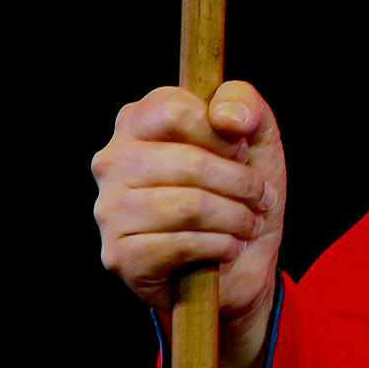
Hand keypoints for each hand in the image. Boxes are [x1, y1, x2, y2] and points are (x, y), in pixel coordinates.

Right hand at [93, 80, 286, 367]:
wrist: (239, 262)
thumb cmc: (239, 191)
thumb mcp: (255, 138)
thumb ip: (244, 104)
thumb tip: (226, 116)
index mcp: (137, 123)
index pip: (172, 109)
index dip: (220, 133)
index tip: (241, 152)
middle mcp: (112, 162)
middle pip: (188, 162)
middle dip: (240, 183)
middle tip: (259, 197)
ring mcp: (109, 210)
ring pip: (188, 206)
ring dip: (236, 218)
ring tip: (248, 223)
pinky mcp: (118, 255)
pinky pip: (180, 245)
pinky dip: (221, 247)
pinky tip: (228, 247)